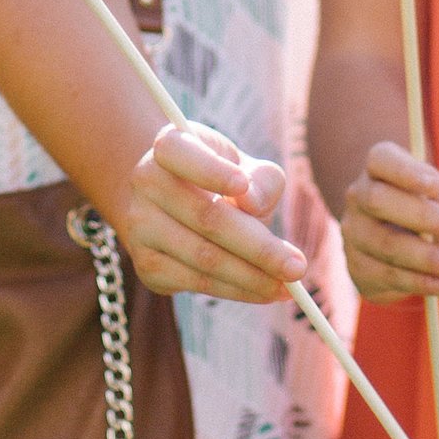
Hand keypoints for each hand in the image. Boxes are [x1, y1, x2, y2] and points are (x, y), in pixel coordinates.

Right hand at [113, 120, 300, 304]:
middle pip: (205, 217)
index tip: (242, 185)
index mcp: (168, 146)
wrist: (177, 203)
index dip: (208, 170)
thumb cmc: (224, 179)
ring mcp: (140, 227)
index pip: (180, 153)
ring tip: (290, 287)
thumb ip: (261, 180)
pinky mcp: (147, 265)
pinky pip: (197, 282)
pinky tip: (265, 291)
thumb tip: (252, 203)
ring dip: (252, 277)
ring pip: (203, 258)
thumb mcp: (246, 167)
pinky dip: (237, 291)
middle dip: (258, 247)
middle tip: (298, 267)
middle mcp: (145, 183)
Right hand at [340, 139, 438, 305]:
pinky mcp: (358, 268)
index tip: (436, 184)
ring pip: (386, 245)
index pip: (381, 159)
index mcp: (378, 168)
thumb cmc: (426, 206)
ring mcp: (353, 234)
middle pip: (379, 201)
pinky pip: (388, 276)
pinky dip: (422, 282)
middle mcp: (358, 196)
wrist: (396, 241)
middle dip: (425, 217)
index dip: (406, 171)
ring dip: (430, 258)